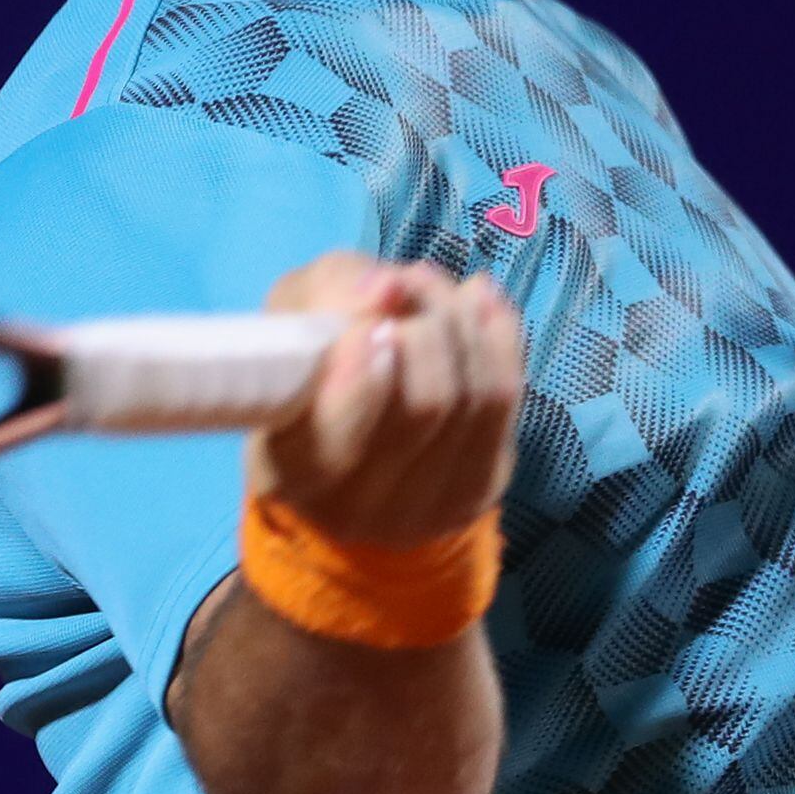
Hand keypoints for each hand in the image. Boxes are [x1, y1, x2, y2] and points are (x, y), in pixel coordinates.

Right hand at [252, 255, 523, 550]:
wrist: (354, 420)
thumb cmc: (311, 360)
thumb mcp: (295, 313)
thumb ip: (329, 294)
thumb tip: (387, 290)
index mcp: (289, 473)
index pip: (333, 441)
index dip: (362, 379)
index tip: (373, 326)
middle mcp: (354, 509)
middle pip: (422, 408)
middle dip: (425, 324)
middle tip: (405, 283)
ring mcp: (424, 510)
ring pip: (473, 396)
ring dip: (460, 320)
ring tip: (431, 286)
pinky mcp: (477, 490)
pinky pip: (506, 399)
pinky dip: (498, 336)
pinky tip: (477, 303)